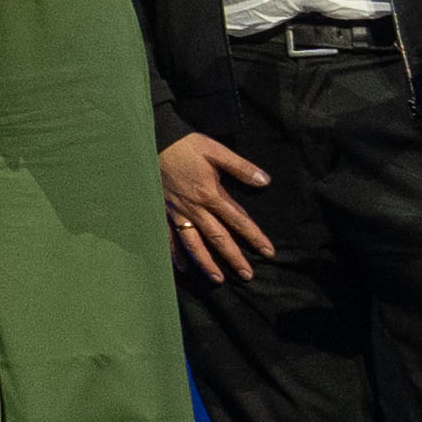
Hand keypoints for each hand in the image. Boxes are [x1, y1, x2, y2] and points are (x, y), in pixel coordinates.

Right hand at [162, 127, 276, 285]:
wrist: (154, 143)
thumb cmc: (186, 146)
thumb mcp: (216, 150)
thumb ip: (240, 167)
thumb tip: (265, 181)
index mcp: (210, 194)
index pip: (238, 220)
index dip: (254, 236)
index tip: (268, 252)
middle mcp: (195, 209)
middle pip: (218, 238)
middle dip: (233, 258)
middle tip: (247, 275)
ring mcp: (177, 213)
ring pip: (194, 243)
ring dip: (206, 262)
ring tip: (218, 279)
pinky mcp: (163, 212)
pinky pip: (169, 237)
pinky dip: (176, 254)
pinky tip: (184, 268)